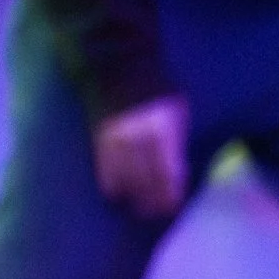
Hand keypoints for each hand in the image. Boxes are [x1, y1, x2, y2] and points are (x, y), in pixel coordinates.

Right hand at [92, 95, 189, 222]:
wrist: (122, 65)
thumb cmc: (158, 87)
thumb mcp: (178, 110)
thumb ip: (177, 140)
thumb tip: (178, 170)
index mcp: (163, 131)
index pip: (168, 173)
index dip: (170, 194)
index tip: (172, 206)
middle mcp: (139, 138)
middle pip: (146, 180)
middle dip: (152, 200)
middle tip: (155, 213)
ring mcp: (117, 139)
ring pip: (124, 178)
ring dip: (132, 196)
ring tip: (137, 208)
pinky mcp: (100, 137)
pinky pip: (104, 168)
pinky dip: (111, 183)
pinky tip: (116, 193)